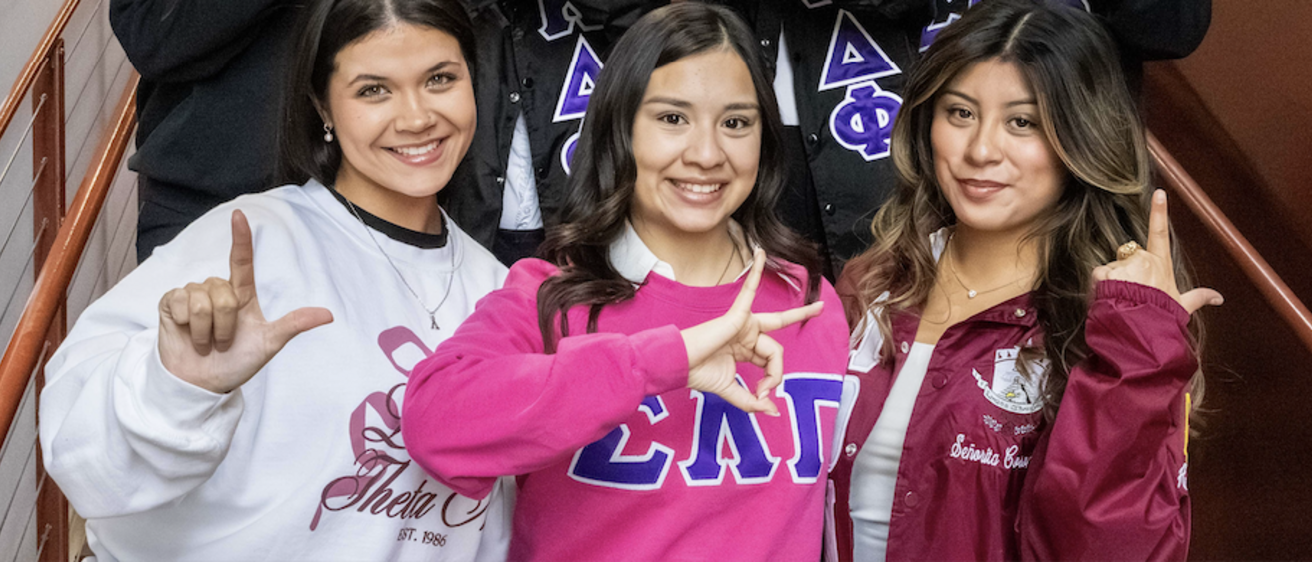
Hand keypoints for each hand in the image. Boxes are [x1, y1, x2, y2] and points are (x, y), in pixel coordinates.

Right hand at [157, 210, 333, 392]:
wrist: (204, 383)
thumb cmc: (236, 362)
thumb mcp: (269, 343)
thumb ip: (294, 325)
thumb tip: (329, 315)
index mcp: (241, 295)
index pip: (241, 260)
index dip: (240, 238)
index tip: (239, 215)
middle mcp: (217, 290)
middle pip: (224, 292)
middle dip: (225, 324)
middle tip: (223, 342)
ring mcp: (192, 295)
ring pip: (202, 299)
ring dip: (207, 328)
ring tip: (206, 341)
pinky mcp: (171, 303)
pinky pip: (180, 303)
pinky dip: (188, 326)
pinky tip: (188, 335)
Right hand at [680, 248, 824, 414]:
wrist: (679, 366)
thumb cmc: (697, 373)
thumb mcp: (731, 391)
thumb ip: (751, 400)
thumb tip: (772, 410)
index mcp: (744, 348)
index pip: (770, 361)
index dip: (772, 380)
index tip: (762, 396)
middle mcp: (746, 333)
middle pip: (777, 339)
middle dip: (802, 314)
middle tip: (822, 307)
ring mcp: (742, 322)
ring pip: (774, 340)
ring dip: (773, 368)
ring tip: (766, 382)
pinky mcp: (736, 315)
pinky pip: (749, 289)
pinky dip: (755, 272)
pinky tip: (760, 253)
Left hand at [1092, 189, 1222, 313]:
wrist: (1141, 330)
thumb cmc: (1161, 317)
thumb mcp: (1182, 305)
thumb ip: (1198, 297)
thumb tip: (1218, 297)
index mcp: (1161, 264)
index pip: (1160, 232)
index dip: (1159, 211)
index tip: (1159, 192)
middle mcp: (1143, 260)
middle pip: (1128, 257)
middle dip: (1126, 272)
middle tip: (1132, 293)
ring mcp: (1124, 266)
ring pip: (1112, 267)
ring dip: (1112, 281)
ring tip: (1122, 299)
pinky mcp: (1105, 273)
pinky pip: (1099, 275)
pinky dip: (1099, 286)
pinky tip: (1109, 298)